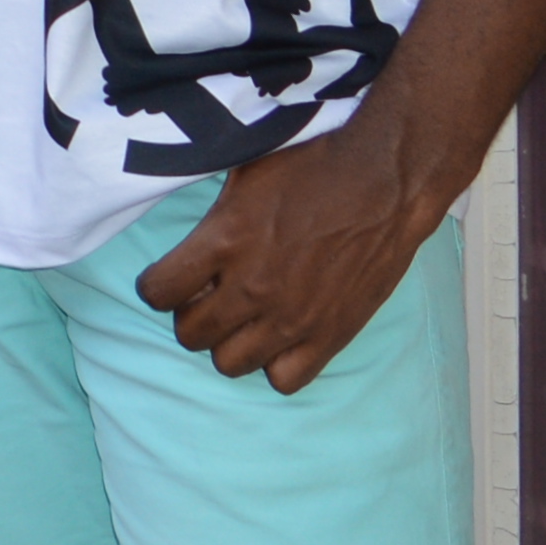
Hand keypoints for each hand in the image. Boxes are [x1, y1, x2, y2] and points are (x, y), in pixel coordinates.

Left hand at [135, 121, 443, 389]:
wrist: (387, 180)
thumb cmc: (315, 164)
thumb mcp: (245, 170)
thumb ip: (211, 210)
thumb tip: (181, 221)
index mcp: (225, 241)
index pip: (158, 292)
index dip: (158, 285)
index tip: (170, 278)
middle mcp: (252, 288)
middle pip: (191, 334)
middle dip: (190, 315)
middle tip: (208, 296)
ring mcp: (292, 319)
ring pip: (230, 363)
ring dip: (228, 341)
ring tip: (243, 318)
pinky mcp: (331, 337)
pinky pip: (285, 380)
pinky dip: (276, 364)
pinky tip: (280, 337)